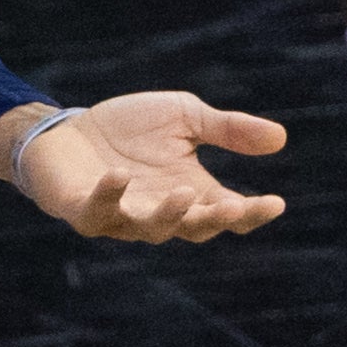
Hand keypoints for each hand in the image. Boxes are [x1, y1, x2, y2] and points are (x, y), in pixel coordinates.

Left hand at [12, 92, 284, 242]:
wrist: (65, 129)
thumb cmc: (127, 129)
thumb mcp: (183, 117)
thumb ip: (226, 129)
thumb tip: (280, 137)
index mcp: (191, 195)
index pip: (229, 215)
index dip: (253, 214)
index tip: (276, 202)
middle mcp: (159, 213)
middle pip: (195, 229)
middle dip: (215, 219)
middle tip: (234, 205)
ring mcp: (120, 216)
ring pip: (151, 228)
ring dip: (169, 214)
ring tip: (185, 192)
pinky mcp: (81, 208)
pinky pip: (96, 211)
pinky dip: (108, 196)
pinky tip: (118, 176)